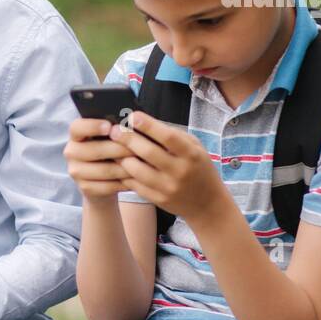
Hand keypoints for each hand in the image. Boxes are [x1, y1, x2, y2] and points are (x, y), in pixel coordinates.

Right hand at [64, 117, 135, 200]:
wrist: (103, 180)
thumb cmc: (111, 151)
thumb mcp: (110, 138)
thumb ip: (116, 130)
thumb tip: (133, 124)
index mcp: (76, 135)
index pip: (77, 127)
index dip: (92, 126)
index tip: (109, 126)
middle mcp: (71, 152)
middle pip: (96, 150)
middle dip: (121, 148)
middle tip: (142, 147)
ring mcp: (76, 172)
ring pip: (105, 170)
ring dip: (128, 167)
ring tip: (144, 163)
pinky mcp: (85, 188)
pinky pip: (109, 186)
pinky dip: (125, 183)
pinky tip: (138, 178)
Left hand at [110, 112, 228, 224]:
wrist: (208, 203)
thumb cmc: (198, 167)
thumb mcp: (194, 147)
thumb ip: (173, 135)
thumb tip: (144, 122)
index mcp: (191, 154)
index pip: (168, 137)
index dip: (148, 125)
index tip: (132, 116)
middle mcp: (180, 171)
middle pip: (148, 152)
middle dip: (127, 139)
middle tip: (113, 130)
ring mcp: (168, 188)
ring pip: (136, 170)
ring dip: (121, 157)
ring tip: (113, 147)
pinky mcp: (158, 200)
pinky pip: (134, 184)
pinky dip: (124, 172)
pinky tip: (119, 164)